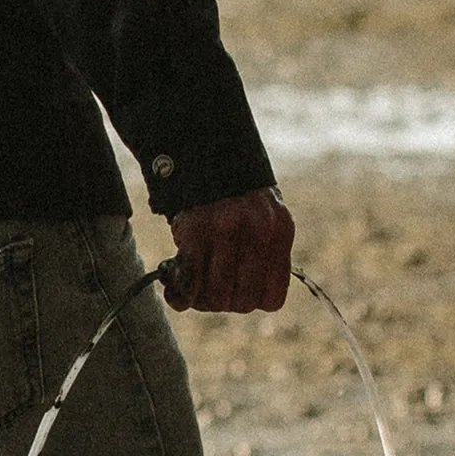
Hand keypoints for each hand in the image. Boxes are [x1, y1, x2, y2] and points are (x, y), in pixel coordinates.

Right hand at [165, 187, 294, 312]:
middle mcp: (258, 231)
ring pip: (216, 295)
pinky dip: (180, 292)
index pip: (272, 298)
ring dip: (201, 300)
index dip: (251, 301)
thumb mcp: (261, 219)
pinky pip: (191, 278)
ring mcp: (226, 230)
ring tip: (191, 287)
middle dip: (224, 303)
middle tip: (209, 291)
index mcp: (280, 231)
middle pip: (243, 301)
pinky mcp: (196, 229)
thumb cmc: (233, 196)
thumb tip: (234, 299)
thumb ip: (259, 256)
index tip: (235, 292)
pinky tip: (174, 289)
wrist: (204, 152)